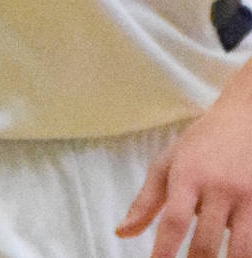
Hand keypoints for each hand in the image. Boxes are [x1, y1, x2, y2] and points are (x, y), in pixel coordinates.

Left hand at [119, 77, 251, 255]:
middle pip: (206, 242)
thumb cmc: (200, 145)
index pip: (174, 220)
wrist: (245, 118)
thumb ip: (146, 201)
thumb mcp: (168, 164)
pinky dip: (246, 251)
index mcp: (187, 175)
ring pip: (240, 249)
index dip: (164, 251)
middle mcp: (218, 187)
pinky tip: (236, 254)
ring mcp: (246, 197)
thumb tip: (122, 233)